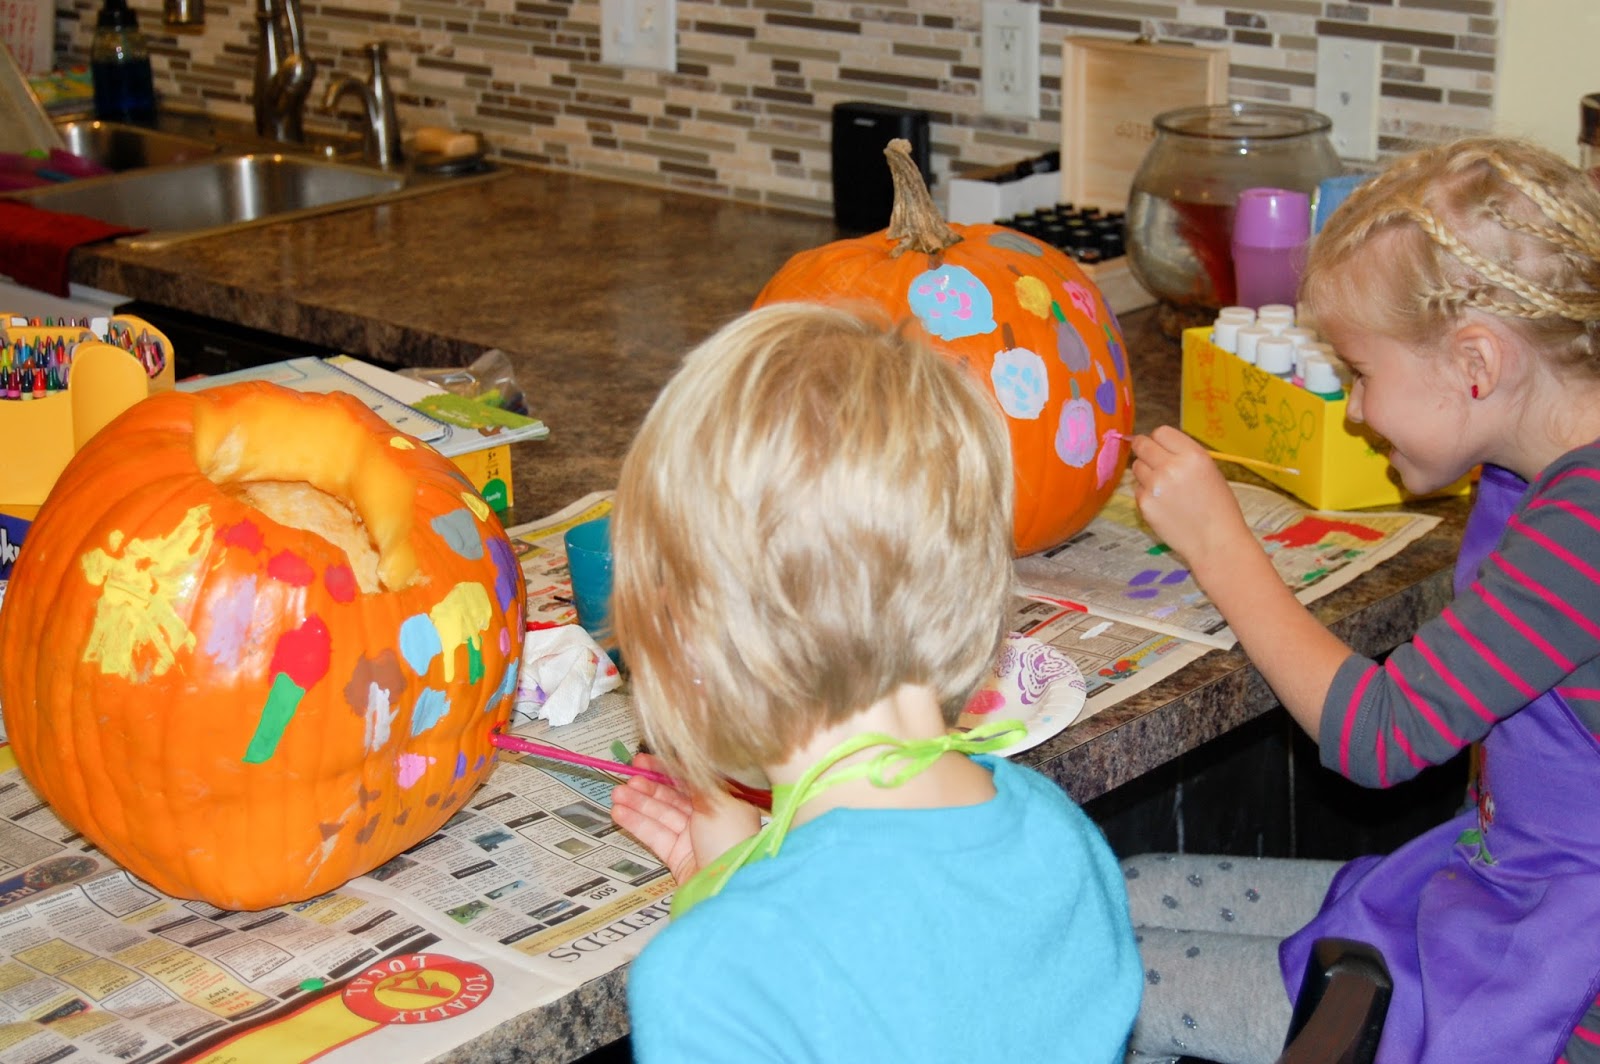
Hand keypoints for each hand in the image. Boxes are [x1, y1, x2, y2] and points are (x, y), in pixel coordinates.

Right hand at [610, 754, 761, 885]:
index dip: (665, 770)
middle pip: (673, 798)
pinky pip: (655, 836)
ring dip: (638, 804)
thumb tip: (682, 765)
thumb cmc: (732, 840)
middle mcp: (709, 818)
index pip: (689, 779)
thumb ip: (695, 783)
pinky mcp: (678, 857)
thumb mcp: (717, 800)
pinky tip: (620, 813)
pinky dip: (637, 824)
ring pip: (661, 816)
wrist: (730, 885)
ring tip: (617, 795)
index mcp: (724, 800)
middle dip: (648, 788)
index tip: (642, 762)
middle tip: (627, 779)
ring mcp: (693, 838)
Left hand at [1129, 425, 1254, 573]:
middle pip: (1142, 444)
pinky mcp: (1145, 504)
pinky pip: (1137, 490)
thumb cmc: (1218, 507)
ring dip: (1144, 472)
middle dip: (1144, 449)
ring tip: (1163, 487)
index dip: (1158, 439)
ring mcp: (1155, 486)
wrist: (1215, 541)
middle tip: (1150, 459)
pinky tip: (1163, 505)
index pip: (1161, 432)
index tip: (1159, 446)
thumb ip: (1184, 455)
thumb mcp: (1209, 470)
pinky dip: (1146, 494)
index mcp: (1192, 455)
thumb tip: (1157, 444)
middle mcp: (1171, 467)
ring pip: (1136, 467)